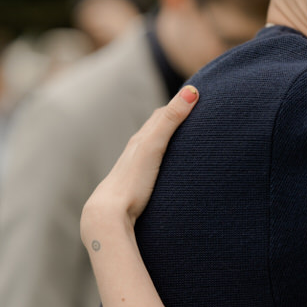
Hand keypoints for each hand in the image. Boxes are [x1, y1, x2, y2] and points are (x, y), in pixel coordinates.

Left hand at [81, 85, 198, 242]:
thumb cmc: (132, 180)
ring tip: (186, 139)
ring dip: (168, 140)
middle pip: (156, 129)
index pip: (161, 115)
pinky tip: (169, 168)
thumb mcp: (154, 145)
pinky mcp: (137, 186)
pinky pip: (153, 166)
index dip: (179, 104)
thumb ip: (171, 119)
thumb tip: (192, 90)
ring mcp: (136, 169)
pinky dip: (164, 159)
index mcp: (141, 139)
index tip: (197, 96)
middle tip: (195, 113)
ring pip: (154, 148)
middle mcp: (136, 151)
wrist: (108, 215)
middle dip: (174, 119)